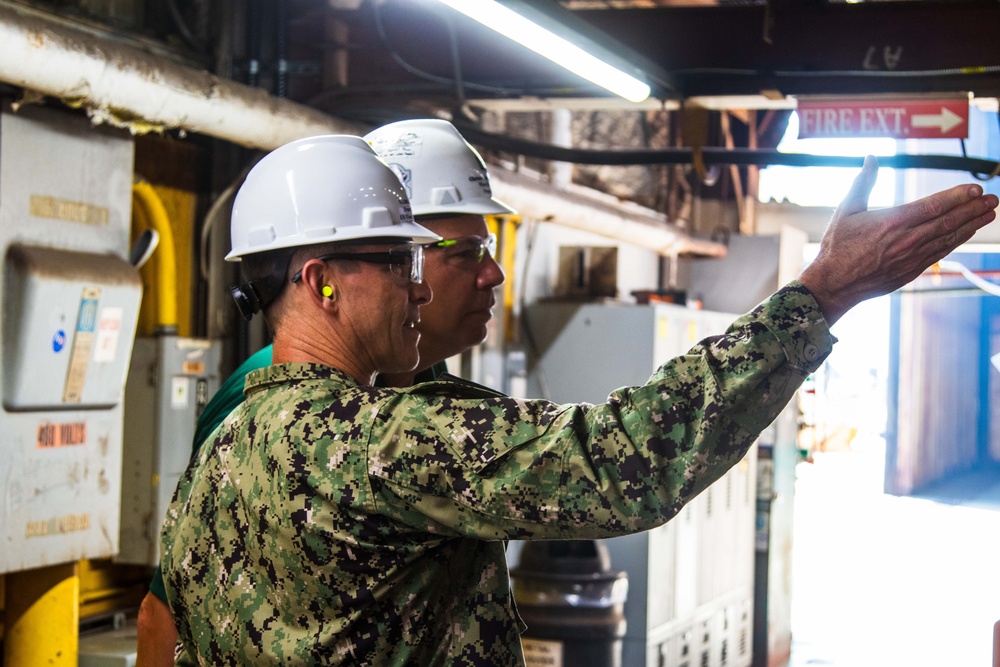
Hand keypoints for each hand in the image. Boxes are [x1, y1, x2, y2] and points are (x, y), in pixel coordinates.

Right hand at [799, 155, 997, 324]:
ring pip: (949, 238)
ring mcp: (911, 257)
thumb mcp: (846, 210)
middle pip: (948, 222)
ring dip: (972, 225)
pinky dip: (956, 241)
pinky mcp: (911, 270)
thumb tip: (871, 158)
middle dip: (973, 210)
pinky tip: (966, 233)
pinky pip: (940, 253)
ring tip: (989, 214)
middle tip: (993, 200)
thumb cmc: (837, 246)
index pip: (934, 206)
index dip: (957, 197)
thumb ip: (863, 182)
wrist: (834, 284)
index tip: (975, 189)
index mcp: (892, 222)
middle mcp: (906, 240)